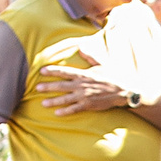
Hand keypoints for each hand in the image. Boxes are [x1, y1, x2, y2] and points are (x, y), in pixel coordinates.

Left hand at [32, 60, 147, 115]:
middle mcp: (82, 85)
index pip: (65, 72)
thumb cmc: (113, 77)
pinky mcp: (89, 105)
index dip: (53, 71)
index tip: (42, 71)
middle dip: (48, 87)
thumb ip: (89, 57)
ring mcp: (85, 96)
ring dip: (54, 101)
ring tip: (43, 103)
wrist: (124, 92)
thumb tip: (80, 47)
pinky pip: (74, 109)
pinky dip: (65, 111)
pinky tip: (57, 113)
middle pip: (61, 86)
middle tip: (37, 88)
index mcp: (84, 74)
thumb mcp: (101, 64)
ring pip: (65, 99)